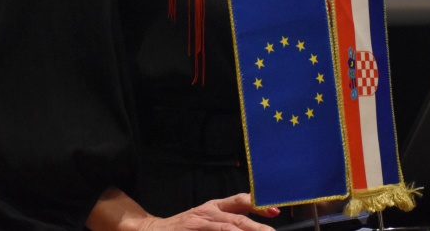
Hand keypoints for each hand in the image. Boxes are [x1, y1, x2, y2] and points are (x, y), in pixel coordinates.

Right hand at [88, 189, 278, 230]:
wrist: (154, 230)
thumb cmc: (186, 226)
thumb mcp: (207, 217)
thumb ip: (228, 218)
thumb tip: (257, 222)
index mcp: (215, 207)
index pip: (240, 201)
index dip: (258, 205)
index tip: (275, 211)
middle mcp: (209, 212)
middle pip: (237, 219)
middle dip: (256, 227)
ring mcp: (199, 222)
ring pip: (227, 228)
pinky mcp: (191, 230)